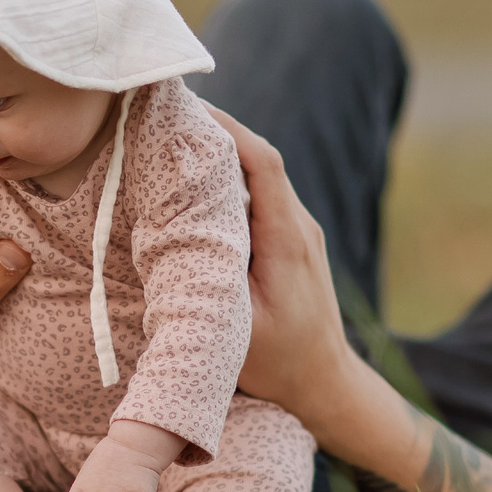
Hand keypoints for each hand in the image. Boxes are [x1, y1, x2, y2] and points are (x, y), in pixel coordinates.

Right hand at [202, 106, 358, 430]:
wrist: (325, 382)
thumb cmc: (279, 363)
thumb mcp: (235, 327)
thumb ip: (210, 279)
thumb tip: (173, 234)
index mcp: (287, 237)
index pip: (262, 162)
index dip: (226, 128)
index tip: (186, 109)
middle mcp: (299, 224)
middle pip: (259, 158)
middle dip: (215, 131)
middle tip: (165, 116)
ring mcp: (299, 230)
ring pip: (260, 175)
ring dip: (221, 155)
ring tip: (174, 141)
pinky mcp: (292, 240)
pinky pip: (261, 196)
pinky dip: (229, 182)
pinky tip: (196, 186)